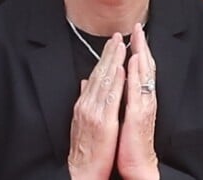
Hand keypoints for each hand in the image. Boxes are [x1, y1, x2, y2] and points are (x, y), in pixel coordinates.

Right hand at [68, 34, 126, 179]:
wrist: (81, 171)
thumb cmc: (84, 148)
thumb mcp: (81, 119)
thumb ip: (84, 98)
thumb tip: (85, 81)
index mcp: (84, 103)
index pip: (96, 74)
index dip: (104, 57)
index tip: (113, 43)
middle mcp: (87, 104)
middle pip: (100, 73)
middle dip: (109, 53)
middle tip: (118, 36)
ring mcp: (95, 112)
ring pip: (105, 80)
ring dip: (114, 61)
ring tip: (121, 45)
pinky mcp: (103, 122)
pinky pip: (111, 98)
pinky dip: (116, 82)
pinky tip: (121, 69)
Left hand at [117, 24, 158, 179]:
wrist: (135, 164)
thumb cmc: (127, 142)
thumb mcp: (119, 114)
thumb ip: (115, 96)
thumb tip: (104, 81)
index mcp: (138, 98)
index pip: (138, 69)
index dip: (136, 50)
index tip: (133, 33)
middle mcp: (143, 98)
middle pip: (144, 67)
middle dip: (141, 46)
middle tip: (138, 27)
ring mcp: (143, 105)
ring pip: (143, 75)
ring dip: (141, 54)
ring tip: (138, 37)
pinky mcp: (139, 114)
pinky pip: (137, 90)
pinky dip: (136, 74)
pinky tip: (134, 61)